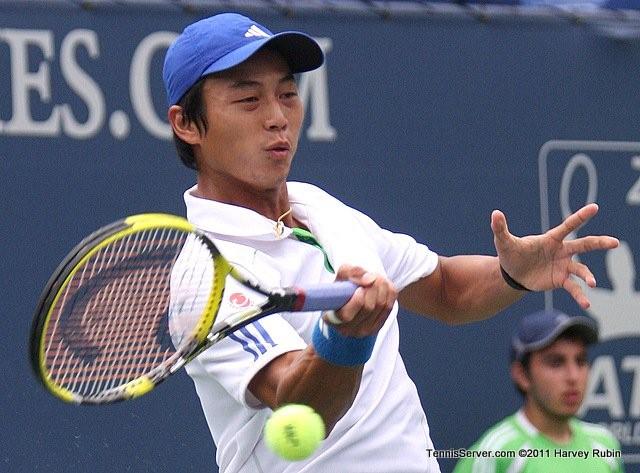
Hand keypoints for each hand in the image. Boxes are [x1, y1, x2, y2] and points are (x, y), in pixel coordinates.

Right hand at [323, 265, 396, 337]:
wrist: (352, 296)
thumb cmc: (343, 287)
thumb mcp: (342, 275)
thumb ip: (351, 273)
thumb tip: (369, 280)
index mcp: (332, 319)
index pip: (346, 315)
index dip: (356, 301)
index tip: (360, 289)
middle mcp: (348, 329)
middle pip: (368, 308)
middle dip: (373, 287)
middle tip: (372, 276)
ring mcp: (364, 330)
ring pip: (381, 306)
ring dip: (382, 287)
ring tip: (377, 278)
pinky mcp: (377, 326)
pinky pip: (389, 307)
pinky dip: (389, 293)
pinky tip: (383, 286)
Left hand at [491, 203, 618, 308]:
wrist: (512, 273)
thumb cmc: (511, 253)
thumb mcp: (503, 241)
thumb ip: (500, 228)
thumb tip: (495, 213)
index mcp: (551, 239)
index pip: (568, 226)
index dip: (580, 217)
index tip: (594, 207)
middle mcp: (561, 251)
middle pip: (584, 245)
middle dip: (599, 243)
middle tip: (615, 243)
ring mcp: (563, 266)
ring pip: (581, 269)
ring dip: (588, 276)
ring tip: (592, 283)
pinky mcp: (560, 280)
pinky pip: (573, 288)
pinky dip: (580, 295)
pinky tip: (586, 304)